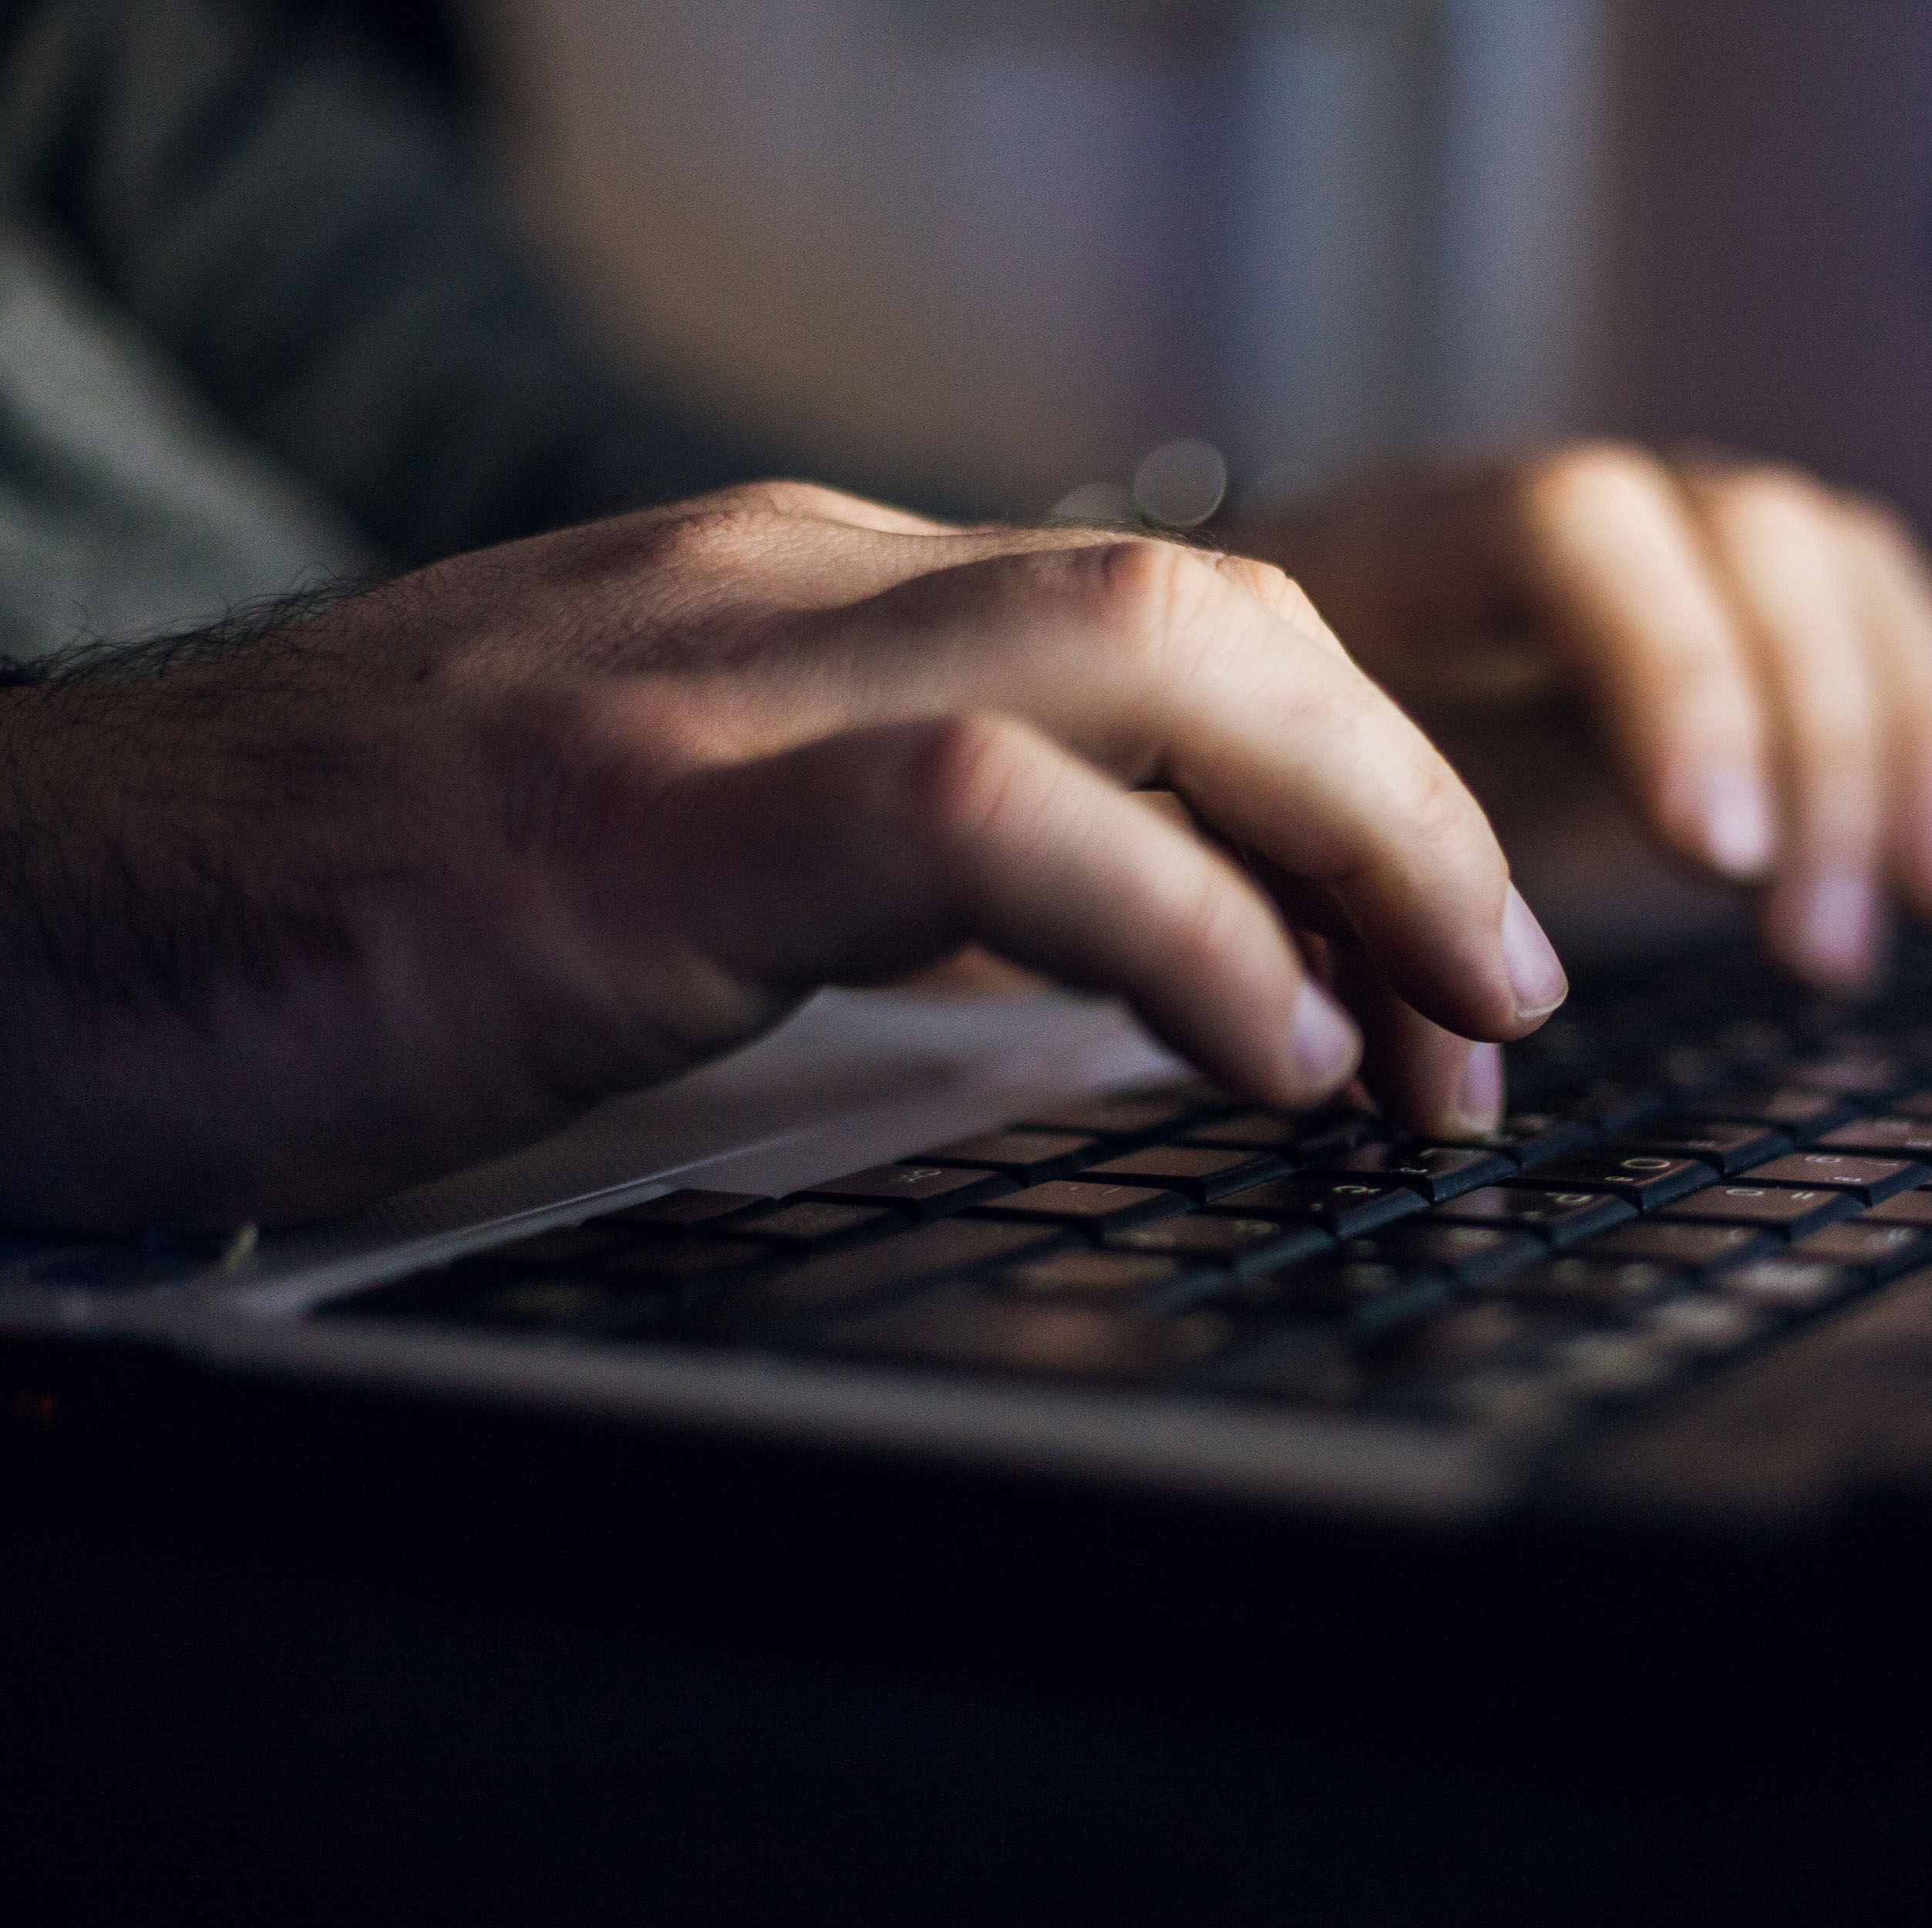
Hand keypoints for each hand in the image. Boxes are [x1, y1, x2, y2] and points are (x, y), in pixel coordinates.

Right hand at [0, 482, 1562, 1233]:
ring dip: (1359, 849)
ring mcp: (713, 689)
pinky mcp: (632, 828)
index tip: (1444, 979)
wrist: (25, 906)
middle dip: (1417, 809)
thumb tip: (1125, 967)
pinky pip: (986, 815)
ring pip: (1156, 659)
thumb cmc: (346, 905)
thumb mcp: (676, 847)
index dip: (1370, 796)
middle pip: (1226, 620)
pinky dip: (1175, 928)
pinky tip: (1265, 1051)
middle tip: (1507, 1007)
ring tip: (1442, 1037)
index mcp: (812, 600)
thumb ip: (885, 855)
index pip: (1190, 635)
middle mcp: (792, 596)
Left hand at [1236, 443, 1931, 984]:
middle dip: (1815, 739)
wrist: (1258, 694)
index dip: (1669, 676)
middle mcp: (1573, 513)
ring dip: (1906, 744)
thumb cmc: (1254, 776)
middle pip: (1749, 537)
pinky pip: (1892, 625)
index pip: (1572, 529)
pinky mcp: (1750, 611)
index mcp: (1421, 540)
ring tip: (1930, 914)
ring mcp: (1674, 545)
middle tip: (1813, 943)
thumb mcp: (1261, 827)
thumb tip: (1453, 1090)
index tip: (1714, 854)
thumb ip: (1341, 918)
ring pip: (1840, 572)